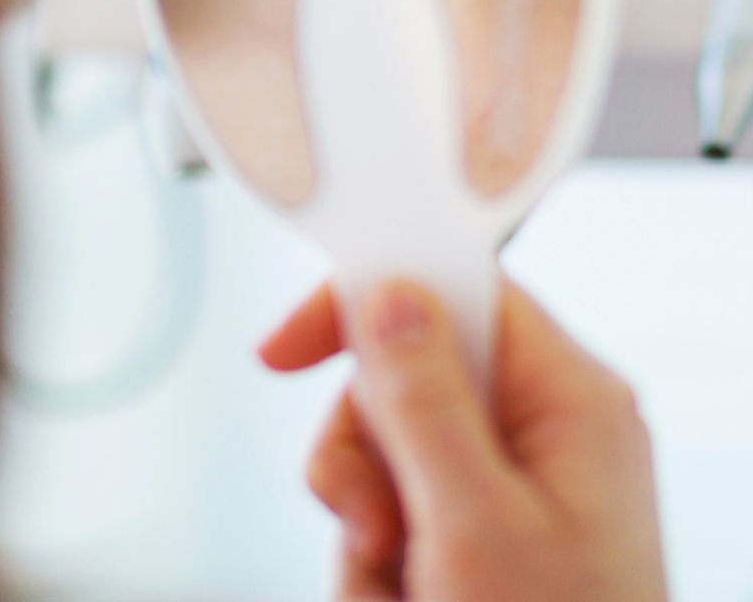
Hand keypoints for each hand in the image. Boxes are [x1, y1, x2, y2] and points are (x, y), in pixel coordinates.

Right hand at [259, 277, 667, 601]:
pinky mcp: (483, 541)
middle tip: (378, 524)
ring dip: (365, 527)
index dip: (369, 300)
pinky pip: (390, 515)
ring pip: (383, 453)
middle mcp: (545, 432)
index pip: (455, 289)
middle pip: (402, 376)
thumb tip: (386, 295)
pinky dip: (377, 567)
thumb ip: (424, 402)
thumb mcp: (476, 528)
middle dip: (363, 455)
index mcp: (570, 400)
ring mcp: (515, 490)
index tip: (291, 346)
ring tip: (400, 590)